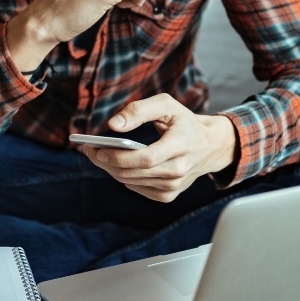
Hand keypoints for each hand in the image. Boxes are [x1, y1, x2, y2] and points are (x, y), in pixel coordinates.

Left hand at [79, 93, 237, 202]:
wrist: (210, 146)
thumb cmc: (184, 122)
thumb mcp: (166, 105)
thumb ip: (138, 110)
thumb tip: (113, 125)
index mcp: (181, 145)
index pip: (146, 158)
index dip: (119, 156)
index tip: (97, 149)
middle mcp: (180, 170)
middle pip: (134, 172)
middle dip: (107, 162)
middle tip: (89, 151)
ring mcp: (175, 186)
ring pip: (132, 182)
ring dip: (111, 169)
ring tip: (98, 155)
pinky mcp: (169, 195)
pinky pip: (138, 188)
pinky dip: (124, 177)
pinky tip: (117, 165)